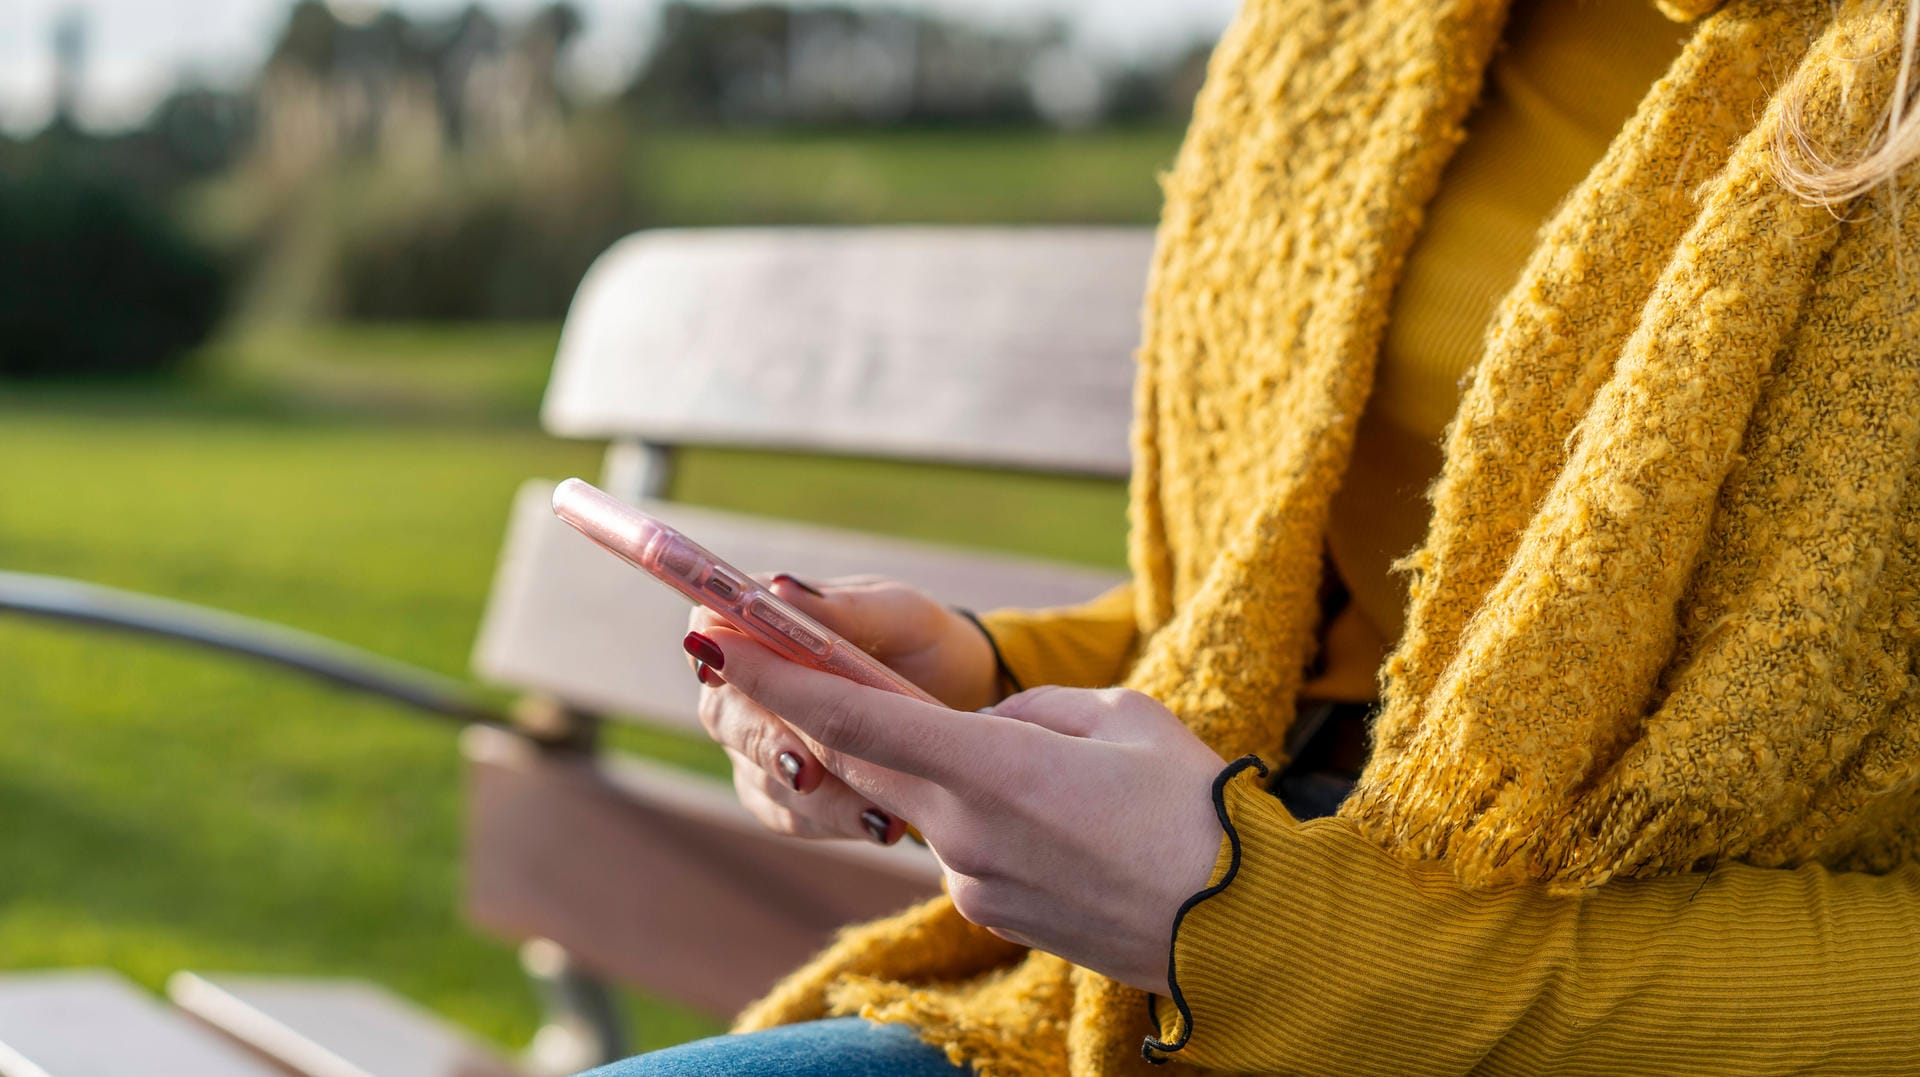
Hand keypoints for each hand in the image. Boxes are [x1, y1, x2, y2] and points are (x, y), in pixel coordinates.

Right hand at [688, 574, 998, 843]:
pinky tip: (881, 825)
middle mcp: (749, 684)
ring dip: (812, 797)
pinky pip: (791, 816)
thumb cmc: (917, 638)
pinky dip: (834, 822)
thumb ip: (840, 608)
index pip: (710, 631)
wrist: (961, 694)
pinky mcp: (787, 793)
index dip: (714, 654)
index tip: (724, 673)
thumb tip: (779, 589)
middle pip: (724, 714)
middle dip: (766, 743)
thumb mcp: (895, 613)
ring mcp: (763, 743)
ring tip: (873, 811)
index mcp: (761, 624)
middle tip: (807, 768)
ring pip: (759, 776)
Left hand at [690, 625, 1228, 995]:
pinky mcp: (990, 913)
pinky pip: (964, 843)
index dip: (780, 680)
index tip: (717, 647)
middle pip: (867, 758)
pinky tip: (1063, 821)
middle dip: (821, 714)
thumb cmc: (1195, 809)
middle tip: (784, 666)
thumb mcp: (1121, 719)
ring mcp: (971, 881)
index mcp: (991, 769)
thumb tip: (992, 729)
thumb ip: (1033, 712)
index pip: (856, 718)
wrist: (1241, 930)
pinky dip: (982, 814)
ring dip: (945, 768)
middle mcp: (962, 832)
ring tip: (1056, 776)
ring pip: (926, 800)